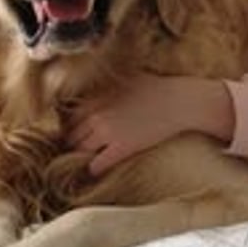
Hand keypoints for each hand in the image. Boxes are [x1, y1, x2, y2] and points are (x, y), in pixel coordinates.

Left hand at [67, 73, 234, 175]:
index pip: (68, 116)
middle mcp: (97, 112)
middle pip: (71, 134)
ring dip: (81, 156)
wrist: (179, 101)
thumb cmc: (155, 87)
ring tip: (86, 160)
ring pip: (80, 151)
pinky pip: (97, 165)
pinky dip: (94, 169)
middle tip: (79, 149)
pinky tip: (97, 169)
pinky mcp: (122, 147)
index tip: (75, 132)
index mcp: (96, 95)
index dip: (71, 126)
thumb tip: (93, 86)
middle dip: (73, 142)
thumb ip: (105, 85)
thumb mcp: (124, 78)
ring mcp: (108, 131)